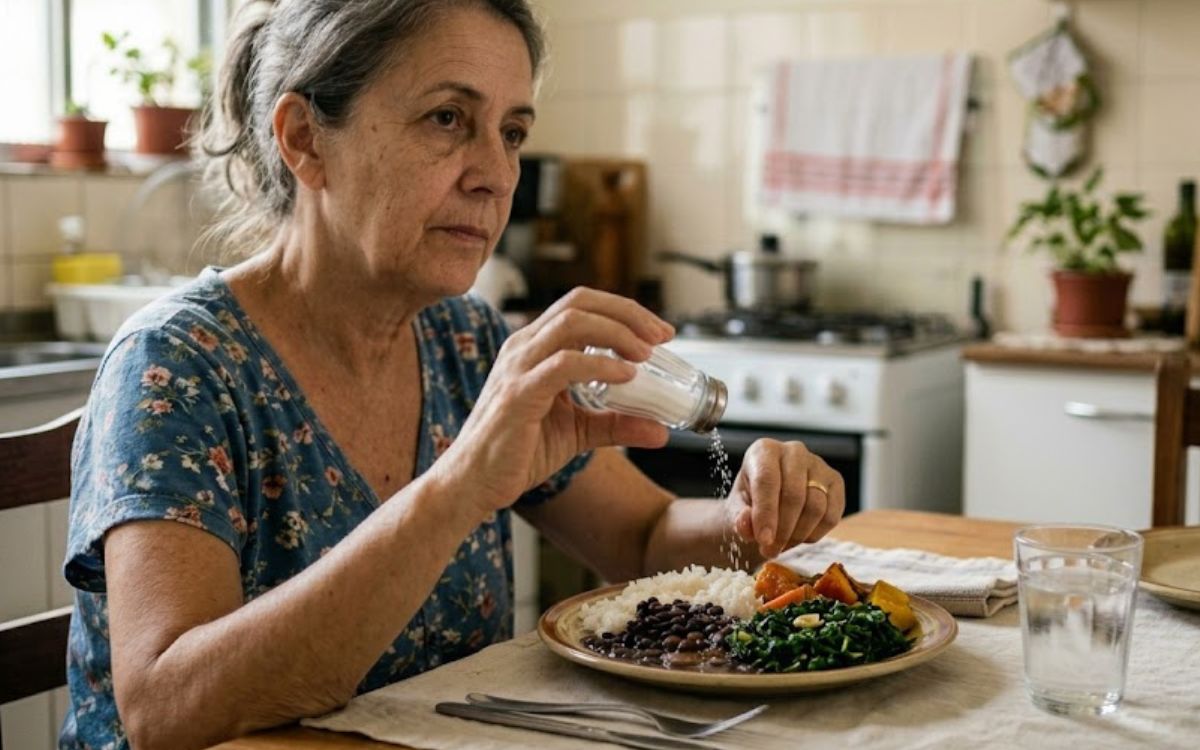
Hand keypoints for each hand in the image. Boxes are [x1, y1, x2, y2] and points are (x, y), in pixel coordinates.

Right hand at [434, 288, 671, 513]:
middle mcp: (524, 347)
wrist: (474, 484)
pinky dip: (599, 366)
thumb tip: (661, 430)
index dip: (624, 311)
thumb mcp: (577, 433)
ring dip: (617, 333)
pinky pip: (562, 365)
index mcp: (535, 348)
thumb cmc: (516, 453)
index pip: (582, 306)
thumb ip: (616, 424)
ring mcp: (518, 367)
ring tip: (645, 354)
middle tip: (662, 335)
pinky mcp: (518, 394)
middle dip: (627, 313)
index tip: (660, 332)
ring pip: (571, 323)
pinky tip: (624, 377)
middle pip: (579, 303)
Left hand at [725, 438, 845, 558]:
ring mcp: (818, 465)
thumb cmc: (750, 502)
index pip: (767, 480)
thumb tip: (746, 525)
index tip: (763, 540)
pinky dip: (814, 534)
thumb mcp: (737, 510)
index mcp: (764, 451)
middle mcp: (794, 451)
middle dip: (782, 530)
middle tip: (770, 550)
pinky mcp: (835, 482)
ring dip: (798, 534)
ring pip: (815, 507)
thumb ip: (739, 518)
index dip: (765, 513)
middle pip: (794, 495)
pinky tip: (798, 536)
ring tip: (782, 544)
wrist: (768, 502)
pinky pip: (831, 516)